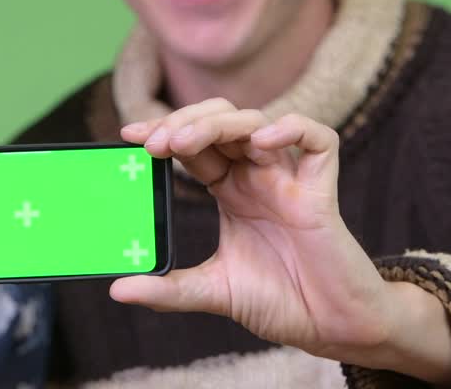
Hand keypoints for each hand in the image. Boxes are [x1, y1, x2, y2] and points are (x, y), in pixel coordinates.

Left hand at [112, 99, 403, 362]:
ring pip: (256, 122)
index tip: (129, 137)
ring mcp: (290, 180)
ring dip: (217, 124)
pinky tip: (262, 142)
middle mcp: (258, 176)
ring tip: (184, 142)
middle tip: (154, 143)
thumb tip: (118, 289)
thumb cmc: (282, 302)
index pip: (193, 144)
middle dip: (185, 122)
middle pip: (220, 121)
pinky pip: (319, 140)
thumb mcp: (214, 291)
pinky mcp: (322, 191)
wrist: (332, 329)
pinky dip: (293, 130)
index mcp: (231, 191)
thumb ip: (168, 290)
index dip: (164, 132)